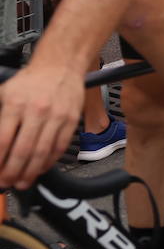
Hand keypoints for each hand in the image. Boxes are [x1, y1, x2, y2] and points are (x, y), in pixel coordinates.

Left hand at [0, 61, 82, 188]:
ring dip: (31, 172)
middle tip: (6, 183)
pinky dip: (50, 162)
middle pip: (23, 150)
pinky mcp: (72, 120)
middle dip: (12, 172)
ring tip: (22, 182)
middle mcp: (37, 111)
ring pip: (42, 152)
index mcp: (15, 104)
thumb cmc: (31, 81)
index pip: (3, 140)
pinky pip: (60, 147)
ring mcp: (57, 116)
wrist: (61, 65)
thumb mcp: (5, 92)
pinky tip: (41, 168)